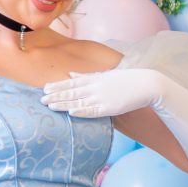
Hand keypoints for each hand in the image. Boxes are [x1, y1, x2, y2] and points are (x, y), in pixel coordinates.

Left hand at [43, 67, 169, 120]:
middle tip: (41, 99)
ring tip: (49, 106)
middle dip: (56, 95)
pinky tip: (71, 112)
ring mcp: (102, 97)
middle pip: (72, 92)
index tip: (45, 88)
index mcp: (95, 79)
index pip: (72, 82)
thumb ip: (86, 76)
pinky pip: (93, 110)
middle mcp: (96, 87)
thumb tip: (71, 74)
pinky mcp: (110, 107)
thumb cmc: (126, 80)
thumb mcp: (105, 75)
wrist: (147, 84)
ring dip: (63, 103)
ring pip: (78, 101)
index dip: (58, 86)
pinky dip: (82, 111)